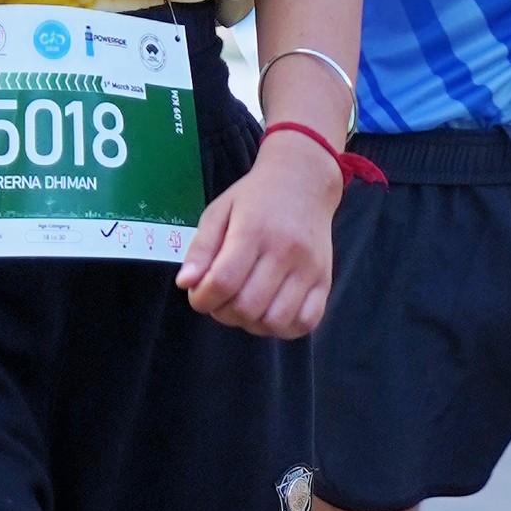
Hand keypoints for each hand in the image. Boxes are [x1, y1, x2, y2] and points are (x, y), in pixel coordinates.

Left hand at [178, 130, 342, 338]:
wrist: (304, 182)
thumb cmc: (255, 199)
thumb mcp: (219, 211)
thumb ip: (201, 248)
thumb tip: (186, 284)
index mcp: (253, 231)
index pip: (223, 282)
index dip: (202, 299)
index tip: (199, 295)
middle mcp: (285, 252)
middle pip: (247, 307)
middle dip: (223, 313)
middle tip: (220, 299)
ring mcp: (309, 269)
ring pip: (275, 321)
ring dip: (251, 324)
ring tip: (244, 306)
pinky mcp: (324, 281)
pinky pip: (306, 322)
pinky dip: (283, 327)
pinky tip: (270, 312)